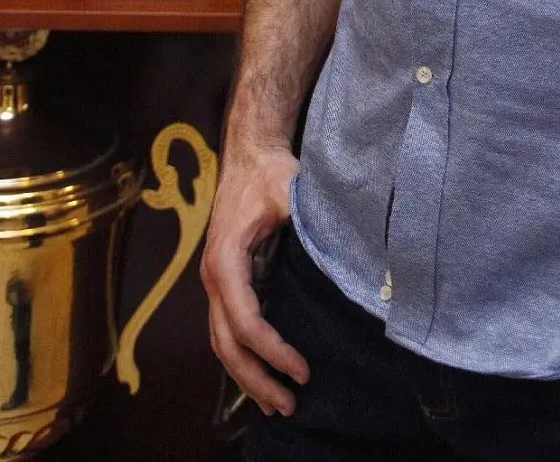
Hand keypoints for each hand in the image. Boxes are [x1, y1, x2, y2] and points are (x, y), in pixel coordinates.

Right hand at [200, 140, 307, 415]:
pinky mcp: (226, 283)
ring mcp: (215, 282)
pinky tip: (263, 376)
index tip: (303, 369)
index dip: (273, 350)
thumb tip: (346, 261)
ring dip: (247, 376)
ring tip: (277, 404)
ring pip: (222, 343)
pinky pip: (227, 330)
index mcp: (226, 260)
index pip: (246, 320)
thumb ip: (310, 226)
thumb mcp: (291, 194)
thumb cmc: (270, 173)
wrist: (249, 153)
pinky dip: (243, 358)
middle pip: (227, 343)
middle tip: (289, 405)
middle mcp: (213, 276)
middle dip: (256, 378)